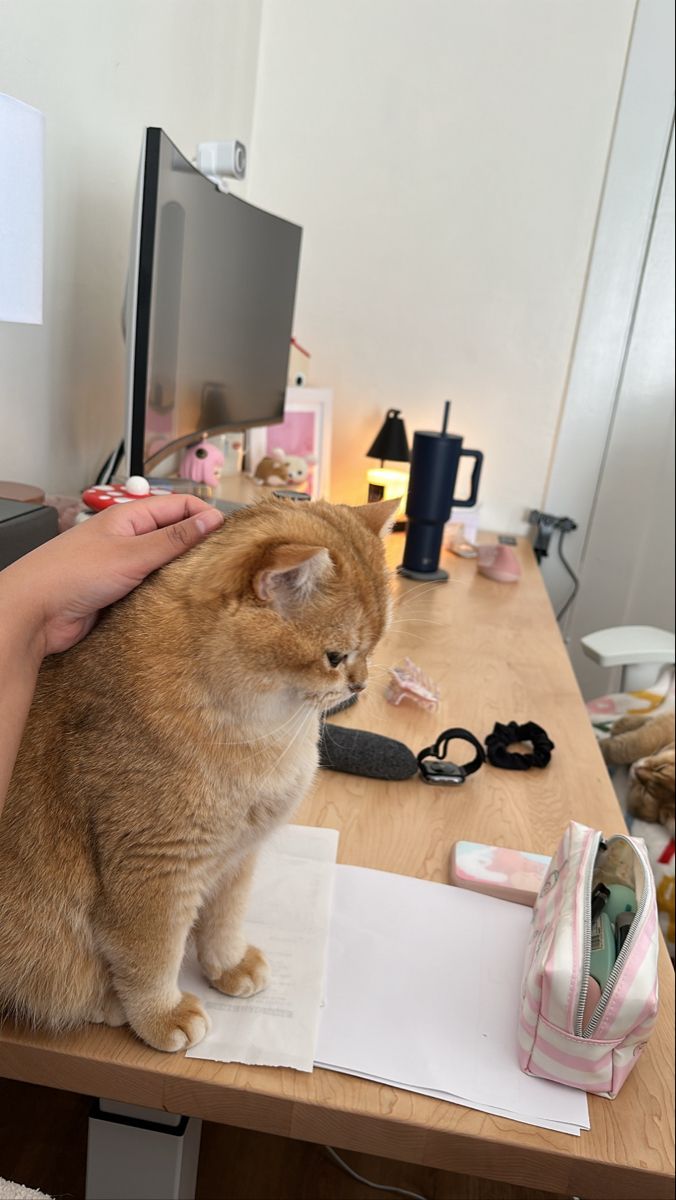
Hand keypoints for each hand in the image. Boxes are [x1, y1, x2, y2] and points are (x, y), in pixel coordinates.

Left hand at [0, 495, 224, 657]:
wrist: (35, 612)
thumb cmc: (72, 574)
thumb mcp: (132, 554)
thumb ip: (173, 539)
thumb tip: (211, 520)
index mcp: (130, 518)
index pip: (179, 506)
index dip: (206, 517)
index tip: (229, 537)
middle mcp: (128, 539)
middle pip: (175, 535)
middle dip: (199, 546)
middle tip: (224, 564)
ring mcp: (123, 566)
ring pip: (165, 565)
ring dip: (184, 573)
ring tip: (208, 585)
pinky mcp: (120, 593)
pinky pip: (153, 589)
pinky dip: (168, 594)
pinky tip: (182, 604)